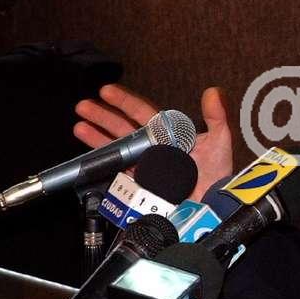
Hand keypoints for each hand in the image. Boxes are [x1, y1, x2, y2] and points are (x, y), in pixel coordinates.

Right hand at [74, 83, 233, 199]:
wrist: (210, 207)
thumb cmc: (217, 175)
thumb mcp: (220, 142)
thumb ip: (216, 116)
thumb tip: (214, 92)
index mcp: (169, 134)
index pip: (143, 113)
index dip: (125, 101)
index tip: (106, 91)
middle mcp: (153, 148)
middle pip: (123, 128)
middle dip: (102, 116)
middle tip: (83, 106)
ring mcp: (144, 166)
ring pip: (116, 147)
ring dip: (97, 136)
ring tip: (79, 126)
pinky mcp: (138, 184)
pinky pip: (116, 171)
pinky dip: (101, 163)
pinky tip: (89, 157)